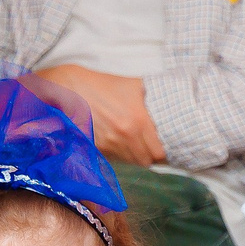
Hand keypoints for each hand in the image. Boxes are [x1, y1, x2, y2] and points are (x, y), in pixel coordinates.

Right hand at [37, 64, 164, 165]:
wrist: (71, 86)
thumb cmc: (105, 84)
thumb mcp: (135, 85)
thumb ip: (155, 99)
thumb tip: (173, 108)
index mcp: (139, 121)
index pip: (159, 153)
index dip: (163, 153)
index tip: (161, 146)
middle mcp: (125, 136)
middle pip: (145, 161)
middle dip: (149, 155)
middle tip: (147, 146)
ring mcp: (109, 143)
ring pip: (130, 162)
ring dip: (133, 155)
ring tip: (132, 143)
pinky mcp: (96, 147)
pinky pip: (114, 159)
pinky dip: (118, 154)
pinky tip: (117, 142)